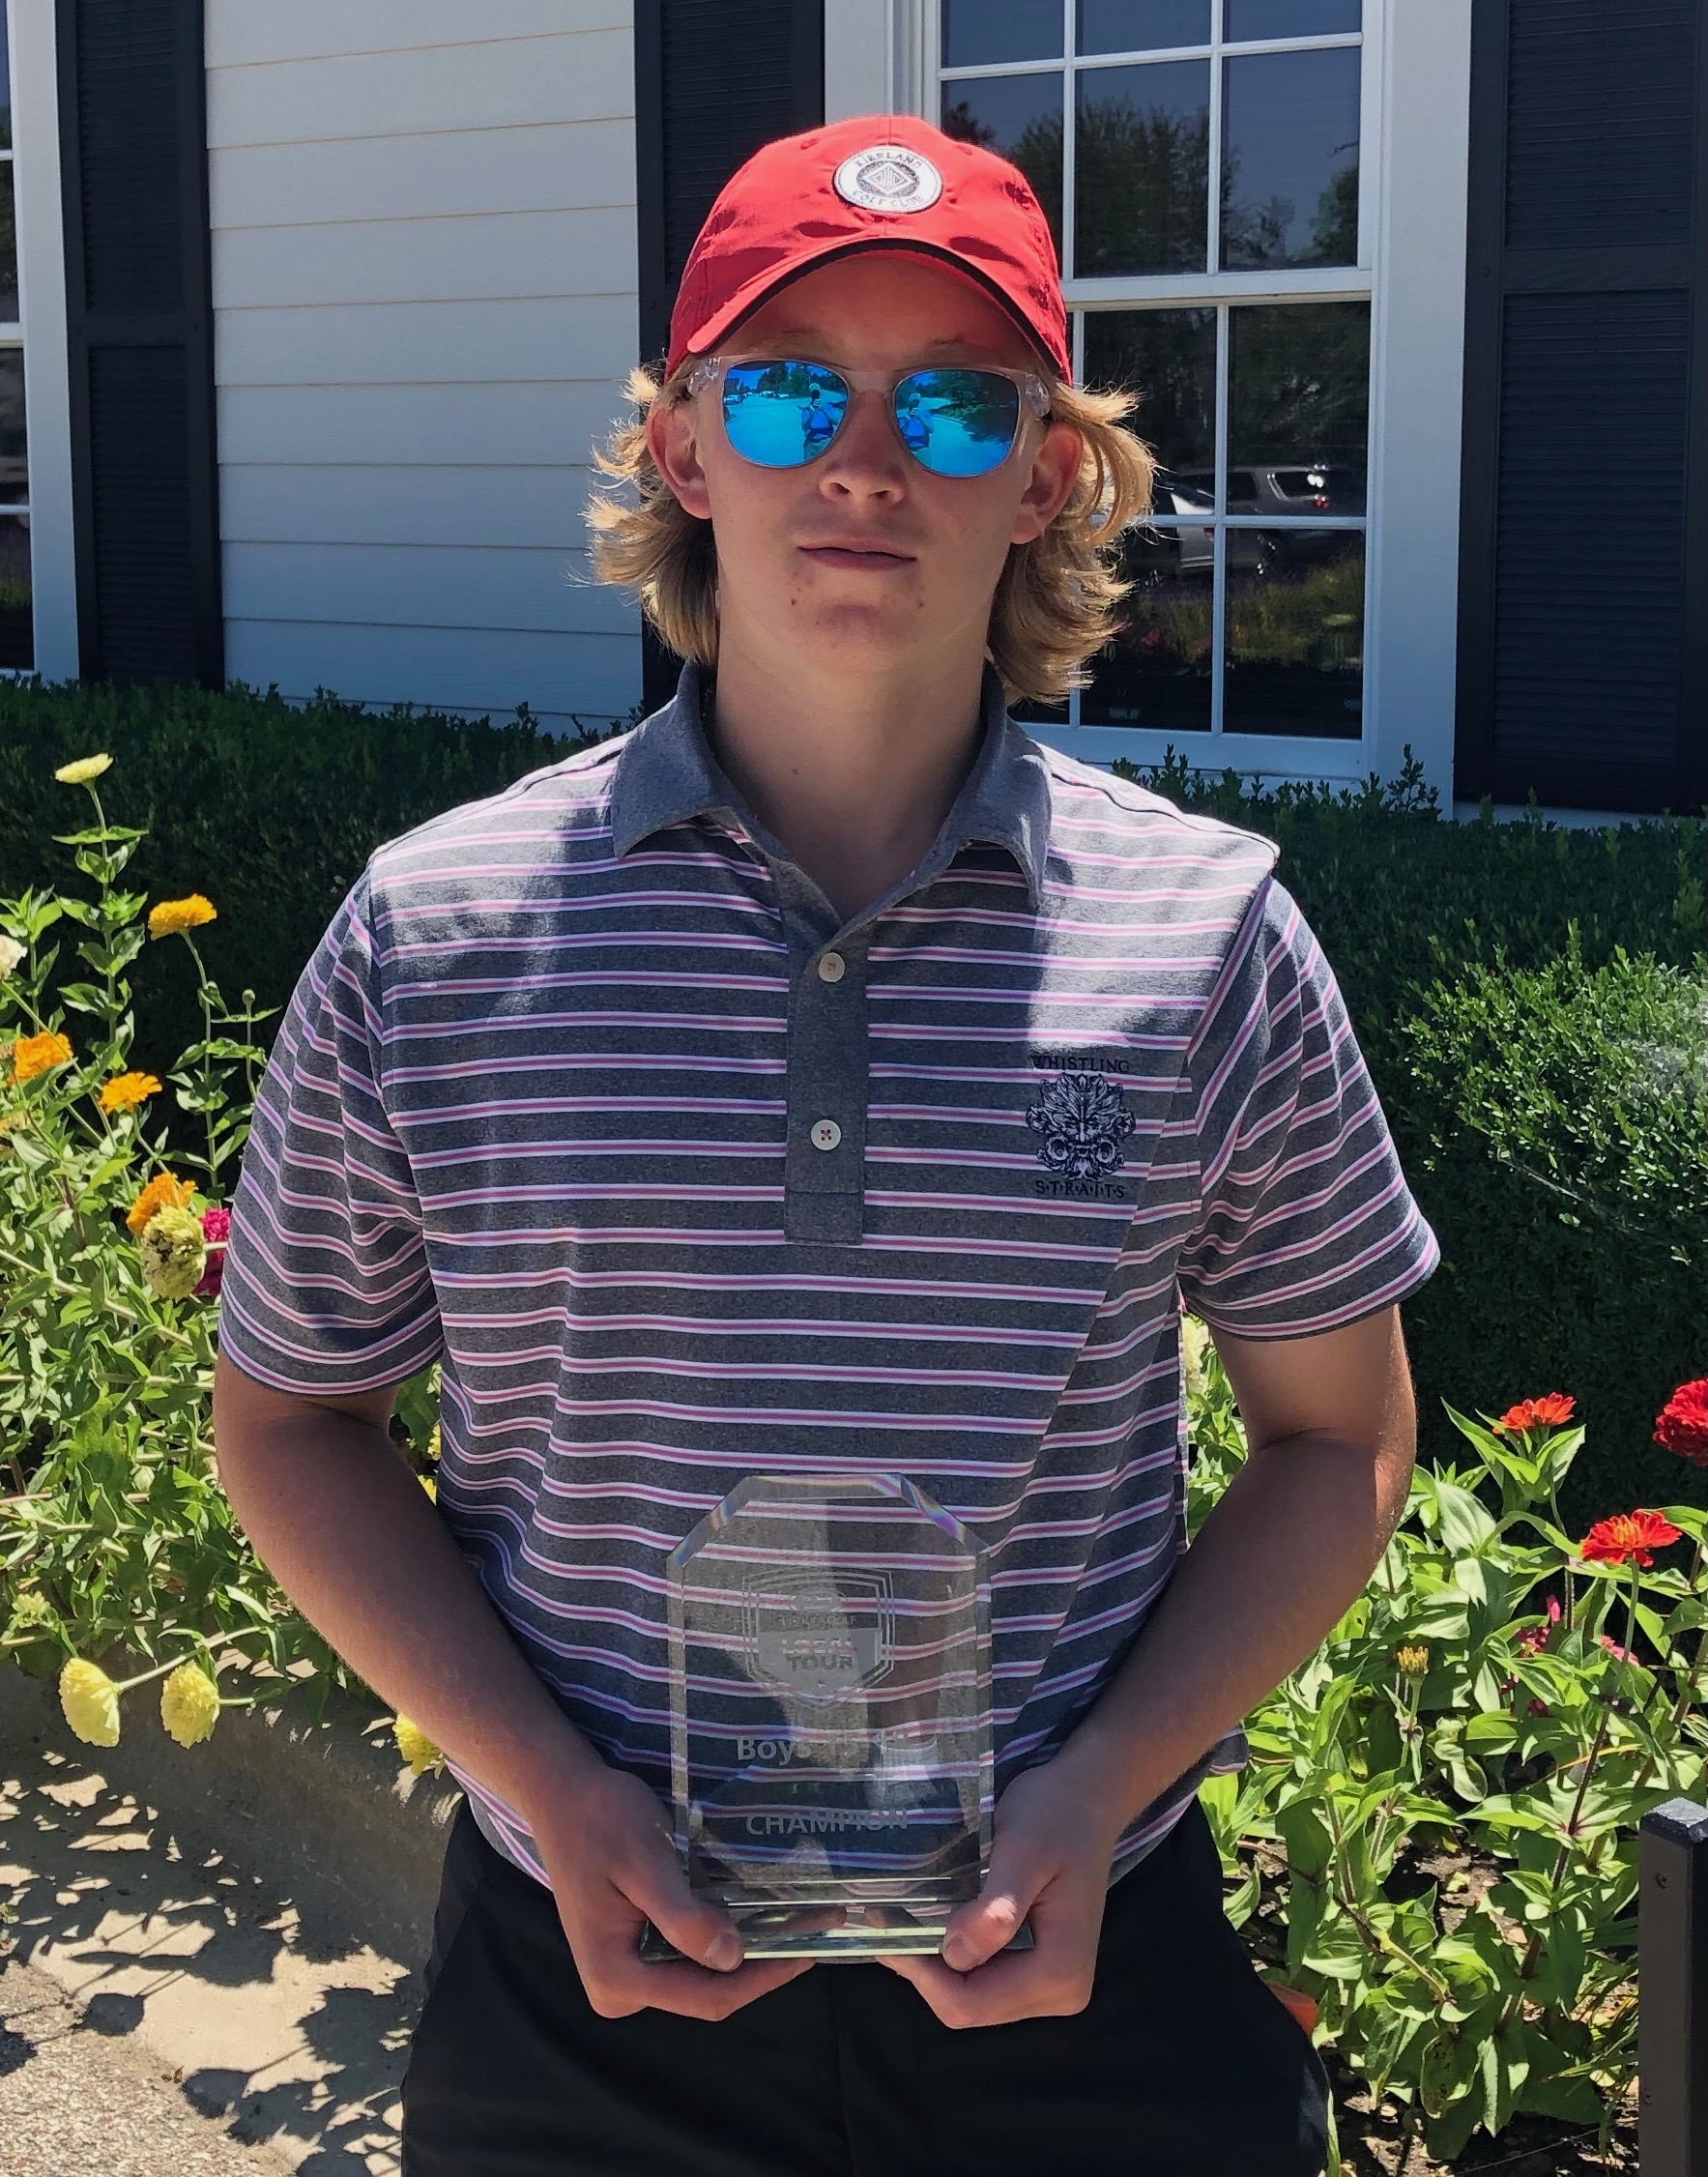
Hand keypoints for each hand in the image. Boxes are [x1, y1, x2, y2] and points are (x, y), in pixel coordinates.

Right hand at [526, 1759, 813, 2019]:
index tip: (809, 1947)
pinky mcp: (634, 1954)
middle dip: (762, 1964)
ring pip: (701, 1978)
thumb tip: (730, 1958)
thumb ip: (681, 1916)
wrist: (564, 1796)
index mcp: (616, 1978)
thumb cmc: (602, 1820)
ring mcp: (625, 1975)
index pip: (708, 1997)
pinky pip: (687, 1959)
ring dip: (748, 1952)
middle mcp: (619, 1990)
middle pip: (708, 1993)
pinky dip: (723, 1939)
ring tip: (797, 1921)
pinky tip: (758, 1916)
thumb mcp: (645, 1862)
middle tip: (815, 1927)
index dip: (764, 1976)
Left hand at [879, 1759, 1125, 2027]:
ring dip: (937, 1965)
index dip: (923, 1975)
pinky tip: (936, 1923)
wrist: (1088, 1796)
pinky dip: (956, 1957)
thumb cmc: (1055, 1815)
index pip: (972, 2003)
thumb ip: (995, 1910)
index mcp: (1060, 1971)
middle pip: (971, 2007)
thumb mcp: (1023, 1852)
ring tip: (905, 1920)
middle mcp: (1062, 1992)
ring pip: (974, 1998)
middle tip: (886, 1920)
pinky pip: (986, 1980)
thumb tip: (956, 1956)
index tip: (885, 1928)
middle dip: (925, 1971)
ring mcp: (1054, 1984)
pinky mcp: (1041, 1968)